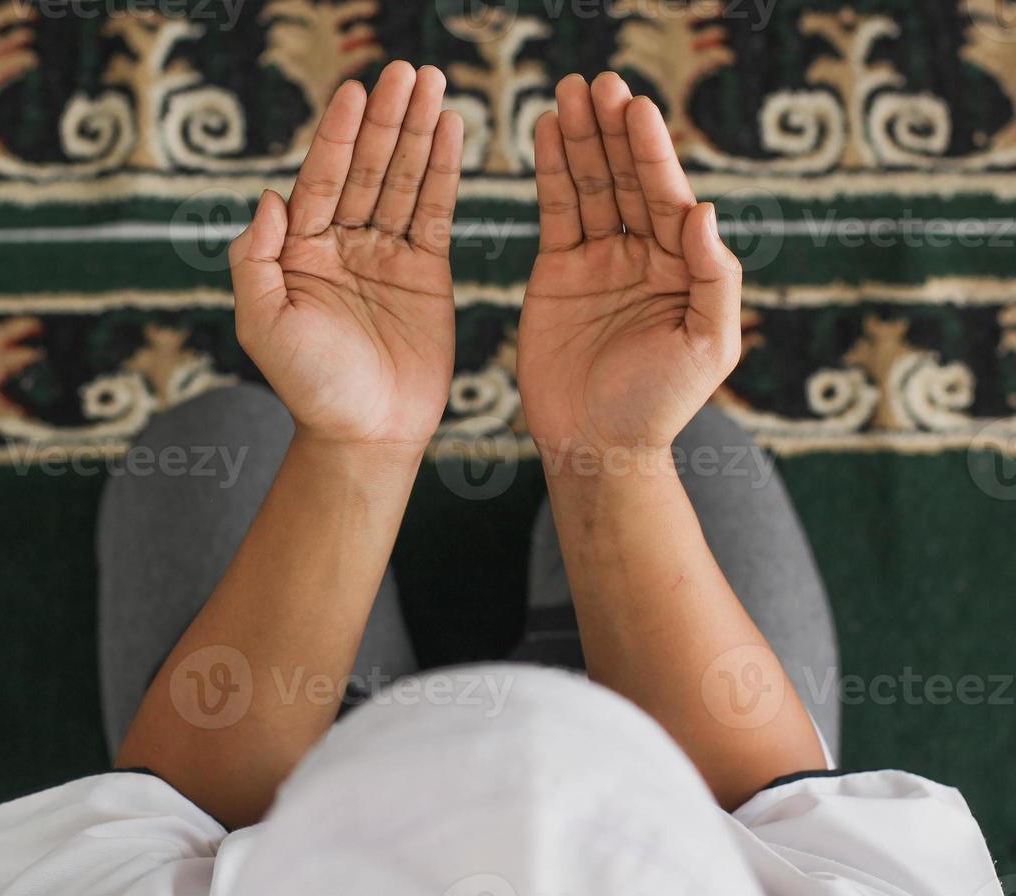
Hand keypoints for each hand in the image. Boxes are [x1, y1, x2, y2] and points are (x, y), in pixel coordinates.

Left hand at [228, 62, 463, 450]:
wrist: (365, 434)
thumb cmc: (307, 386)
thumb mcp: (262, 323)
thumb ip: (255, 259)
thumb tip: (269, 195)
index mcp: (298, 251)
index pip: (321, 179)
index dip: (338, 135)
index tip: (355, 90)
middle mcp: (341, 244)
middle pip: (366, 168)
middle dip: (386, 119)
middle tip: (407, 70)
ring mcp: (385, 255)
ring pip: (403, 181)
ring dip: (418, 132)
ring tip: (433, 83)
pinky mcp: (426, 273)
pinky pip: (436, 212)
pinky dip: (444, 171)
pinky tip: (451, 130)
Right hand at [518, 73, 742, 456]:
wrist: (598, 446)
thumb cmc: (660, 404)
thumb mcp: (707, 346)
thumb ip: (716, 279)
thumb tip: (706, 210)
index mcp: (684, 266)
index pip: (667, 196)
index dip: (651, 152)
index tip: (636, 108)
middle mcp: (644, 253)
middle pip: (627, 179)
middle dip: (613, 131)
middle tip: (598, 83)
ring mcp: (599, 261)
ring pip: (590, 187)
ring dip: (580, 139)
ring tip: (568, 93)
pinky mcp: (557, 274)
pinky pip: (555, 214)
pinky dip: (551, 172)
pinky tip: (547, 132)